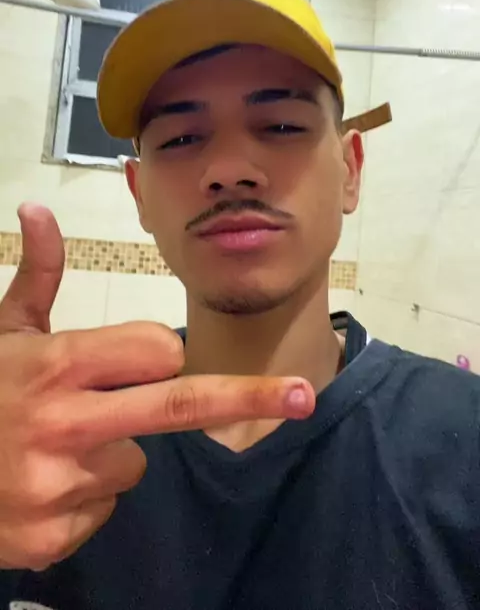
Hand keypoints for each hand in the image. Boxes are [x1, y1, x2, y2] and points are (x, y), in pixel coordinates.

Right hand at [0, 204, 314, 570]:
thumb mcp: (2, 334)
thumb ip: (36, 278)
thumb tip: (37, 210)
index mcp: (53, 365)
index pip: (153, 351)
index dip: (155, 352)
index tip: (144, 358)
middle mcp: (62, 424)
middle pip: (178, 404)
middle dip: (243, 395)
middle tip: (301, 396)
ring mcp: (59, 486)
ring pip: (135, 462)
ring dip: (111, 452)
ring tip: (54, 446)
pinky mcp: (54, 537)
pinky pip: (106, 507)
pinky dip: (86, 497)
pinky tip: (43, 484)